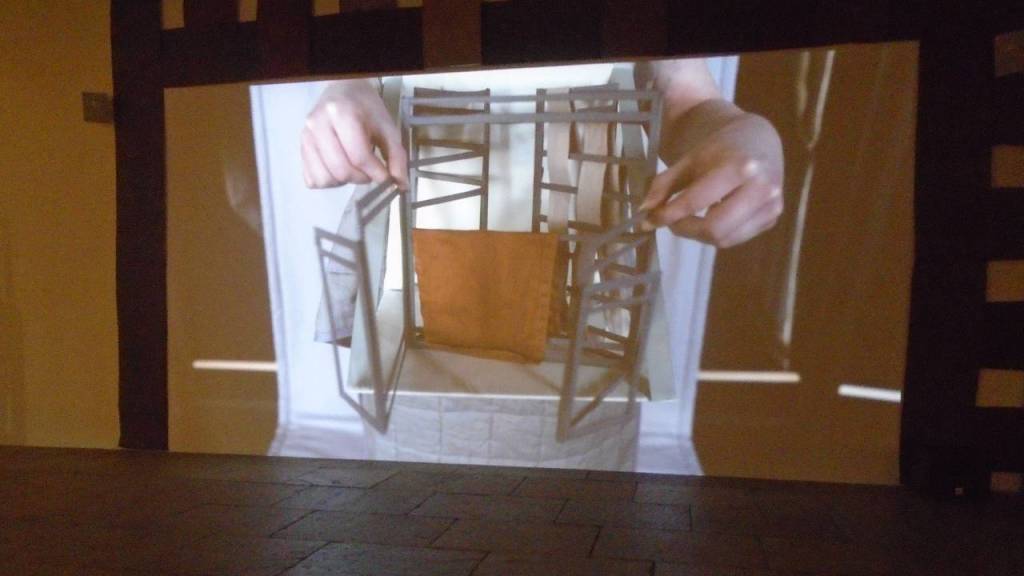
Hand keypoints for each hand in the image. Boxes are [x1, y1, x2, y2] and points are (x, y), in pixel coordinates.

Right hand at [301, 79, 407, 188]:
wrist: (344, 91)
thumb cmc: (366, 108)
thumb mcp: (387, 128)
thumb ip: (396, 157)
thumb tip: (401, 185)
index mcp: (341, 113)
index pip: (359, 156)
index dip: (376, 173)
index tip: (385, 176)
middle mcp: (318, 124)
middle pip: (341, 170)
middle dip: (361, 178)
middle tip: (370, 172)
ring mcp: (306, 137)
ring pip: (325, 179)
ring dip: (344, 182)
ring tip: (354, 169)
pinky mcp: (301, 148)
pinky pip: (313, 179)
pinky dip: (329, 182)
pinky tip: (339, 169)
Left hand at [641, 100, 783, 247]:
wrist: (758, 140)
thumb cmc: (719, 148)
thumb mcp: (689, 159)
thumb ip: (664, 184)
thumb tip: (644, 211)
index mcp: (740, 167)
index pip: (696, 202)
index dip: (668, 215)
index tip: (649, 219)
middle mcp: (762, 188)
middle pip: (714, 229)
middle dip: (685, 229)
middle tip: (670, 221)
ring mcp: (771, 206)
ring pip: (725, 239)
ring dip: (699, 234)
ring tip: (688, 219)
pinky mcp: (773, 218)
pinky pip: (736, 238)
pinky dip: (717, 233)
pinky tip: (710, 217)